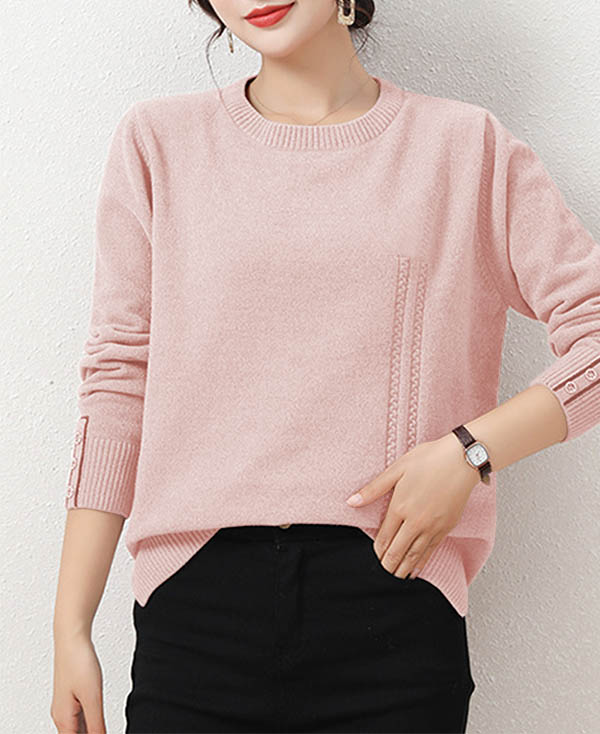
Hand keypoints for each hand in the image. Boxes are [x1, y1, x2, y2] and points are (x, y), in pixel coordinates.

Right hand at [51, 630, 105, 732]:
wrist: (71, 638)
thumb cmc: (78, 662)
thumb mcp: (93, 697)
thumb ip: (97, 724)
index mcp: (64, 721)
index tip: (102, 732)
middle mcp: (61, 716)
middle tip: (104, 728)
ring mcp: (65, 706)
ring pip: (78, 729)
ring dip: (91, 731)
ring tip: (103, 727)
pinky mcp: (71, 697)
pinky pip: (80, 718)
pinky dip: (90, 722)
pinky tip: (100, 721)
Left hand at [345, 433, 479, 578]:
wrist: (462, 460)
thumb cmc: (430, 459)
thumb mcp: (397, 469)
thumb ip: (374, 488)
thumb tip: (352, 501)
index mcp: (400, 506)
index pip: (384, 537)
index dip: (377, 550)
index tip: (374, 557)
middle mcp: (416, 521)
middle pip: (398, 550)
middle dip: (388, 565)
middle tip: (382, 574)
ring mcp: (433, 526)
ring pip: (415, 554)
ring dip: (404, 568)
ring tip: (396, 578)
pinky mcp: (447, 527)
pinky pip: (431, 550)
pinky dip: (422, 562)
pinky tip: (417, 569)